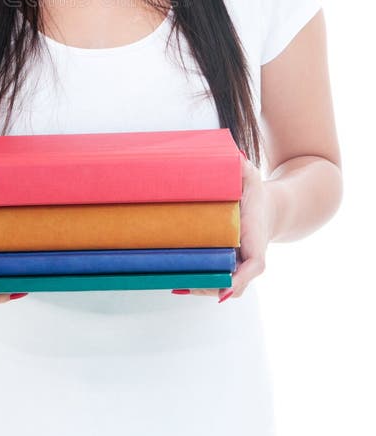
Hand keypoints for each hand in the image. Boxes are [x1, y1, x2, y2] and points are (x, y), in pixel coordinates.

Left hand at [172, 158, 271, 301]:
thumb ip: (244, 168)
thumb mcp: (252, 178)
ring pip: (222, 288)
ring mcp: (240, 266)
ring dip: (201, 286)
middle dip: (210, 284)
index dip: (239, 278)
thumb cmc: (256, 195)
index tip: (224, 287)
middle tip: (186, 280)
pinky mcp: (230, 267)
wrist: (267, 210)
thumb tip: (234, 156)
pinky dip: (200, 284)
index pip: (254, 265)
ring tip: (176, 279)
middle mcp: (249, 259)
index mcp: (257, 240)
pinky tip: (178, 284)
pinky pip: (218, 284)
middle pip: (232, 284)